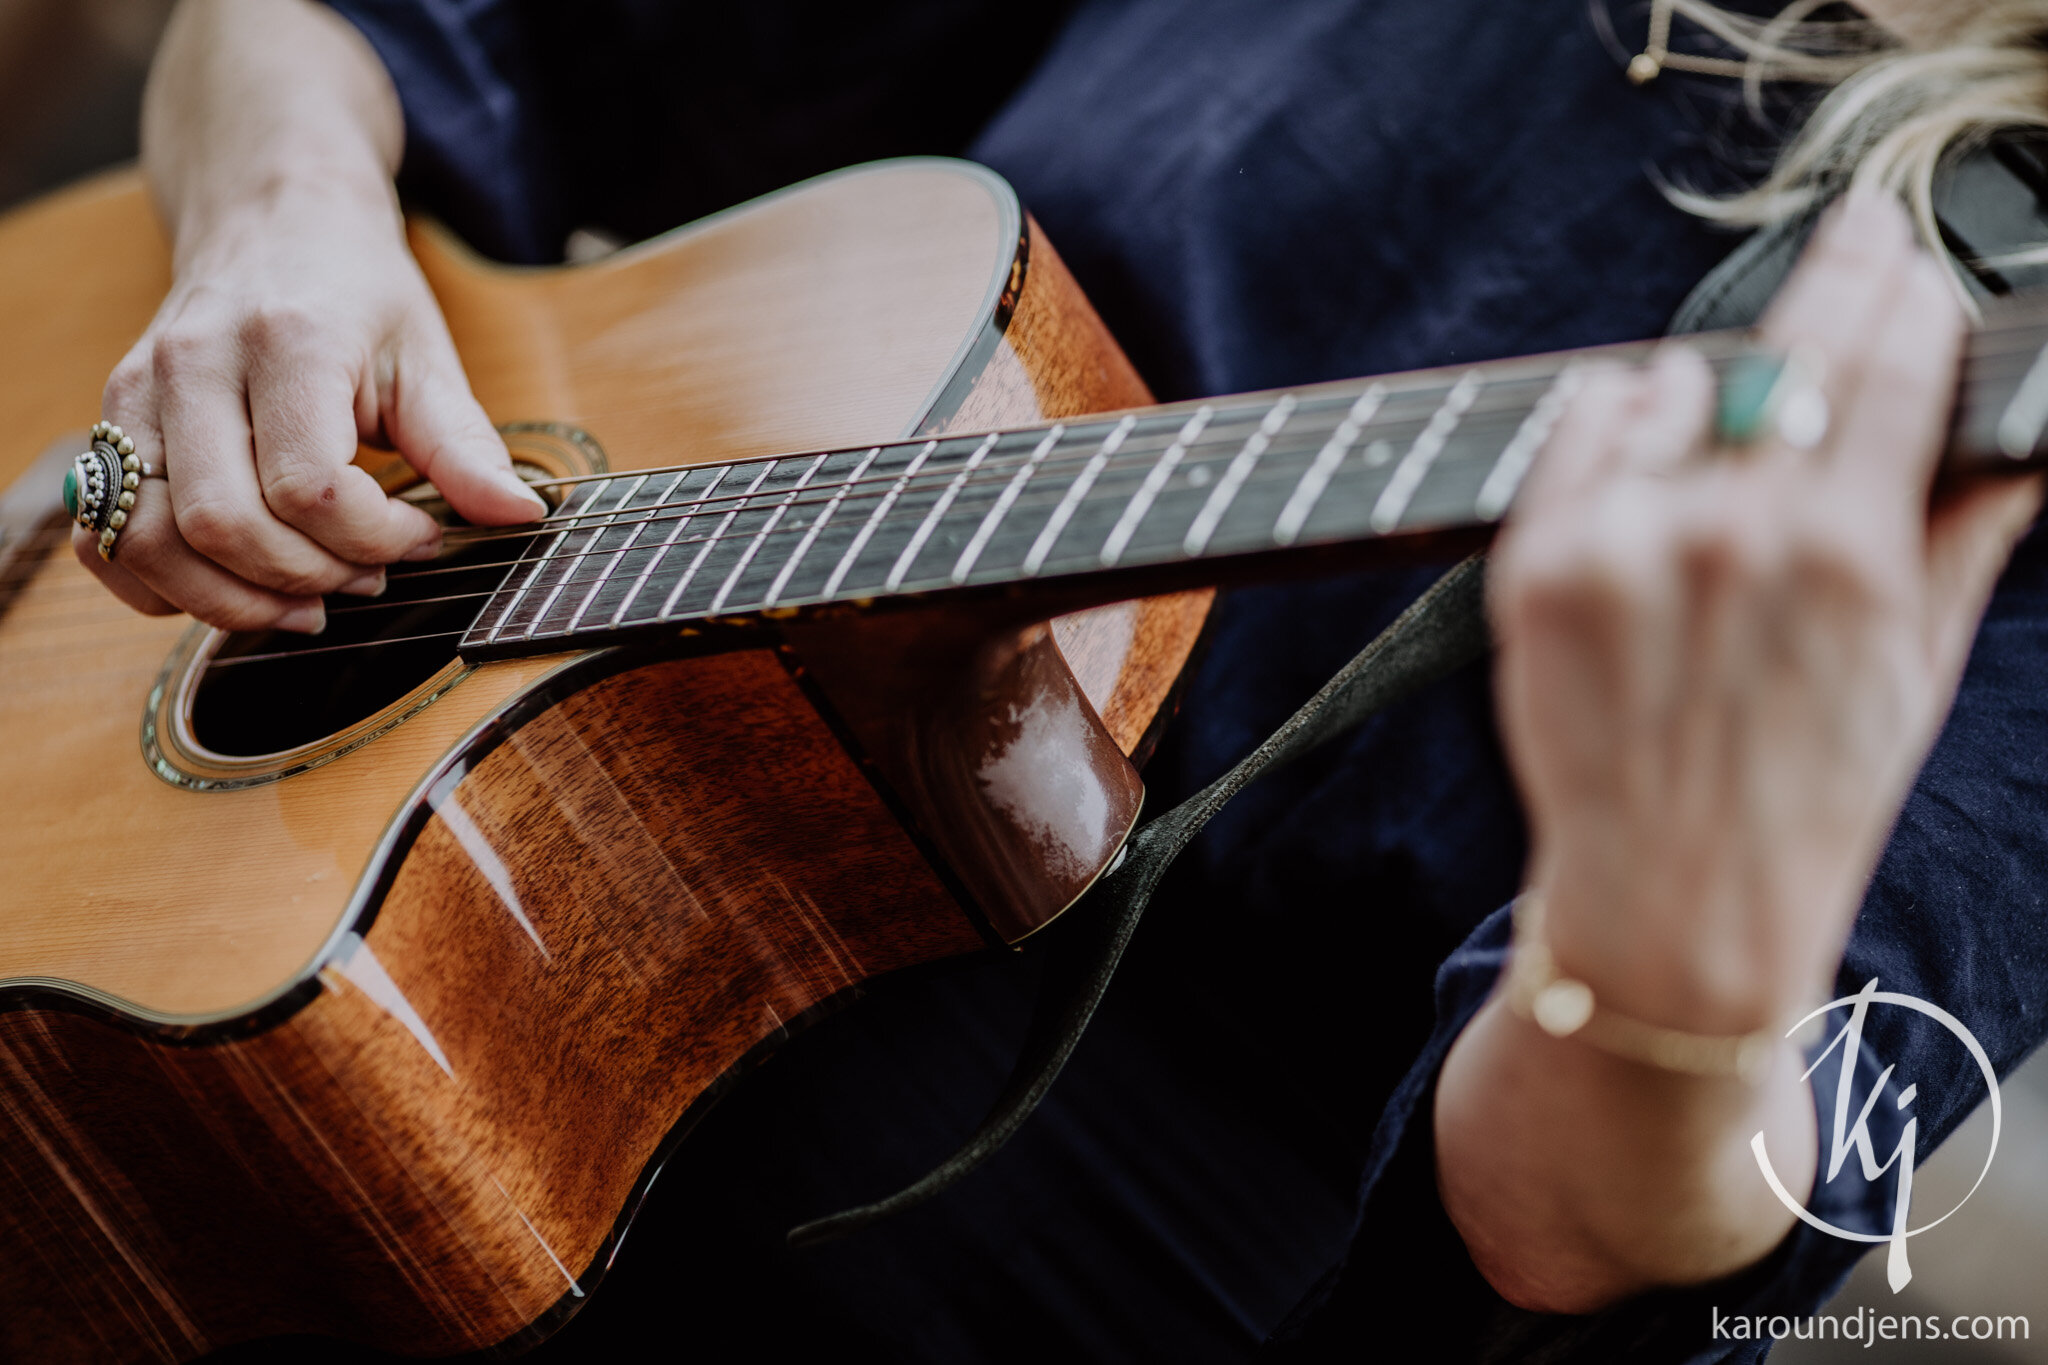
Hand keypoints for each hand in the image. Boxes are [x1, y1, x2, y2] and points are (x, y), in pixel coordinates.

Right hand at [75, 0, 545, 633]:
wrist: (273, 214)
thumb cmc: (356, 290)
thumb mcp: (426, 357)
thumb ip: (465, 445)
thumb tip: (522, 516)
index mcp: (288, 344)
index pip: (309, 487)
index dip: (372, 539)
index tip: (420, 537)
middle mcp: (195, 365)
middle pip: (226, 522)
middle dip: (307, 577)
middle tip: (366, 578)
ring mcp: (140, 392)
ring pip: (151, 538)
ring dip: (231, 599)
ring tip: (304, 603)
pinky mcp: (112, 419)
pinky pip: (104, 534)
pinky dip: (158, 585)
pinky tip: (228, 589)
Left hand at [1490, 189, 2040, 1034]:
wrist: (1670, 903)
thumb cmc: (1805, 795)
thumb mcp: (1917, 671)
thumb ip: (1965, 533)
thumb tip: (2016, 434)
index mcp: (1850, 556)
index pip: (1893, 362)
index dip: (1908, 291)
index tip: (1909, 254)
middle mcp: (1735, 537)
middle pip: (1794, 348)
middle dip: (1839, 277)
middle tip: (1859, 227)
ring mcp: (1626, 547)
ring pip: (1680, 383)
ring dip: (1714, 383)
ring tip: (1727, 428)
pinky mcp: (1539, 568)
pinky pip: (1582, 426)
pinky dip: (1616, 414)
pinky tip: (1643, 431)